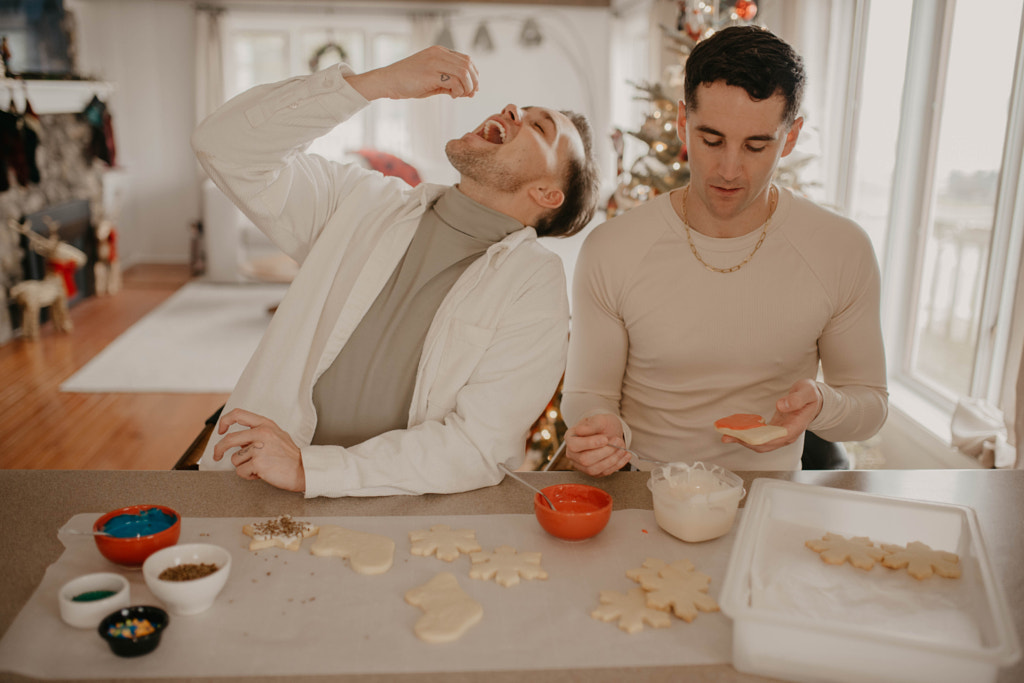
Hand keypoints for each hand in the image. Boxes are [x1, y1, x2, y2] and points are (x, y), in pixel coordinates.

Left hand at [212, 408, 304, 491]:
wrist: (304, 470)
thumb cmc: (290, 456)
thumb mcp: (277, 435)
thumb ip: (258, 433)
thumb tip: (239, 440)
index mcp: (265, 424)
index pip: (238, 414)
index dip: (225, 421)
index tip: (221, 430)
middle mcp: (262, 433)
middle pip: (229, 439)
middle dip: (219, 449)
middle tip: (217, 455)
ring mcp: (259, 448)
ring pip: (235, 459)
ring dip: (244, 466)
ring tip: (260, 466)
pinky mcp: (258, 463)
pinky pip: (241, 471)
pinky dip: (249, 475)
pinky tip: (262, 473)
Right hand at [347, 45, 478, 100]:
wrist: (387, 81)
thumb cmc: (407, 81)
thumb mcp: (431, 78)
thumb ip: (448, 81)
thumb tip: (467, 90)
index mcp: (439, 51)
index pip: (466, 59)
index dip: (473, 75)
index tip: (472, 88)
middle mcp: (438, 54)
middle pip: (468, 65)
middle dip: (473, 82)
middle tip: (470, 94)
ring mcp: (434, 62)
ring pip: (464, 73)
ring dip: (466, 87)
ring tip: (459, 95)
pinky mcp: (430, 74)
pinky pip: (454, 81)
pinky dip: (458, 91)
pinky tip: (452, 96)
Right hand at [564, 414, 631, 476]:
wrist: (609, 432)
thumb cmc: (602, 425)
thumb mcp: (599, 419)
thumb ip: (591, 425)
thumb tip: (580, 430)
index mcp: (571, 438)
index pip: (574, 446)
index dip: (590, 444)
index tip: (605, 439)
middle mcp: (573, 454)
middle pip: (585, 459)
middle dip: (604, 452)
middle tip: (618, 441)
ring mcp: (582, 465)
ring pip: (594, 469)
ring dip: (611, 460)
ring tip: (622, 448)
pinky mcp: (593, 472)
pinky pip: (603, 473)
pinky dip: (617, 464)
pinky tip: (625, 455)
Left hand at [720, 379, 822, 452]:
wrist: (815, 400)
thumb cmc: (811, 395)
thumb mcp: (807, 392)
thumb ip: (796, 399)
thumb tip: (781, 405)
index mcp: (796, 427)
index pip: (777, 438)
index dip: (760, 440)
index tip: (745, 437)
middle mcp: (787, 435)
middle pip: (765, 445)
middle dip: (746, 442)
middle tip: (728, 436)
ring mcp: (781, 434)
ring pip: (761, 443)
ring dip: (744, 441)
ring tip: (727, 435)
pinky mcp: (775, 431)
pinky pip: (760, 437)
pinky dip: (748, 436)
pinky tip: (737, 431)